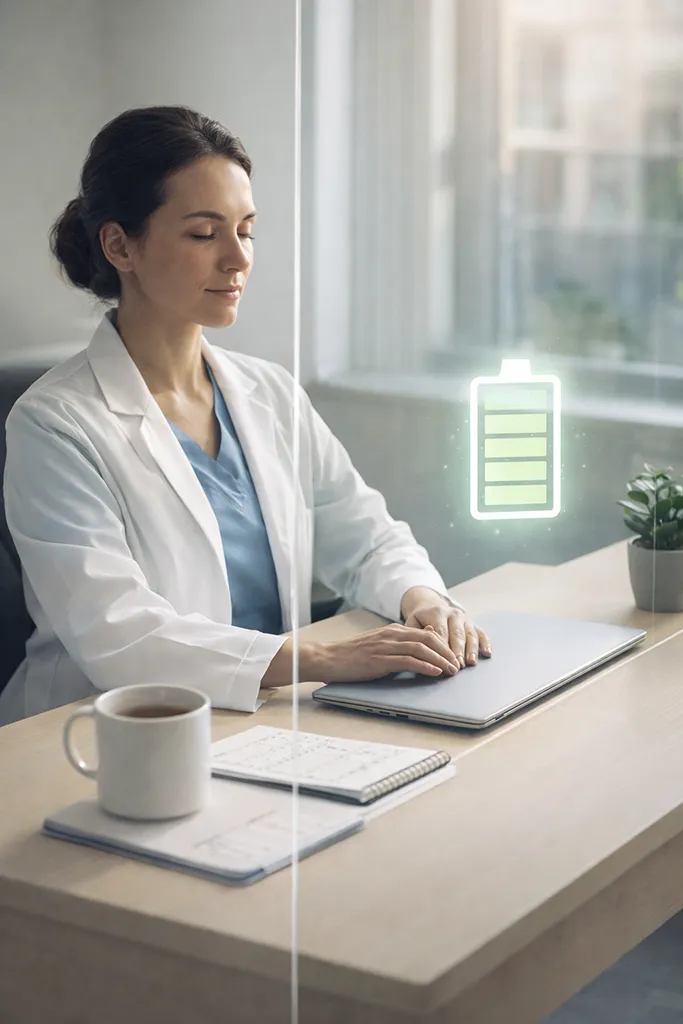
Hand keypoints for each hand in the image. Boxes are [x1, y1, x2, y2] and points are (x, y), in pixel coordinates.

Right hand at [313, 623, 461, 682]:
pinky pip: (407, 661)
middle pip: (428, 639)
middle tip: (458, 665)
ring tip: (452, 670)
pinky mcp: (379, 660)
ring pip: (421, 649)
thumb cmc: (352, 655)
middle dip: (446, 652)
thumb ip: (398, 645)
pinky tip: (435, 672)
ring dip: (440, 660)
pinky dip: (424, 666)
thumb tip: (421, 649)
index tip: (454, 656)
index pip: (425, 633)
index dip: (443, 644)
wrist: (328, 658)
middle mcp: (391, 635)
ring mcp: (385, 646)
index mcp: (392, 631)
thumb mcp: (379, 645)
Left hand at [400, 587, 491, 668]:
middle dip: (458, 651)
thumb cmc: (420, 620)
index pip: (441, 632)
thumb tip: (428, 632)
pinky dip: (485, 643)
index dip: (442, 648)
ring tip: (471, 662)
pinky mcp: (473, 624)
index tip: (443, 661)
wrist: (430, 605)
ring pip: (470, 635)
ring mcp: (465, 619)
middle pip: (457, 634)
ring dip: (472, 649)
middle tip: (458, 665)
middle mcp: (453, 614)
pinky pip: (481, 633)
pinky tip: (487, 653)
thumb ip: (418, 630)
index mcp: (437, 613)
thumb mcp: (413, 623)